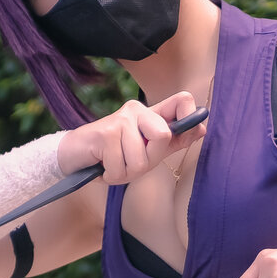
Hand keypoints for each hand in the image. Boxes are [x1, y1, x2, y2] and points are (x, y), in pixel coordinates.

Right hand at [57, 91, 200, 183]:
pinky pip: (120, 167)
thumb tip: (202, 129)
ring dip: (125, 173)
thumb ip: (173, 141)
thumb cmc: (113, 155)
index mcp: (151, 114)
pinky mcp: (105, 133)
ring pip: (140, 160)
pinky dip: (111, 175)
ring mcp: (120, 119)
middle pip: (163, 137)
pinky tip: (102, 167)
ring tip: (113, 165)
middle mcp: (137, 110)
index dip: (191, 116)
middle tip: (130, 162)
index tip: (194, 129)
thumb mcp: (147, 150)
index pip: (182, 101)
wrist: (74, 156)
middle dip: (148, 161)